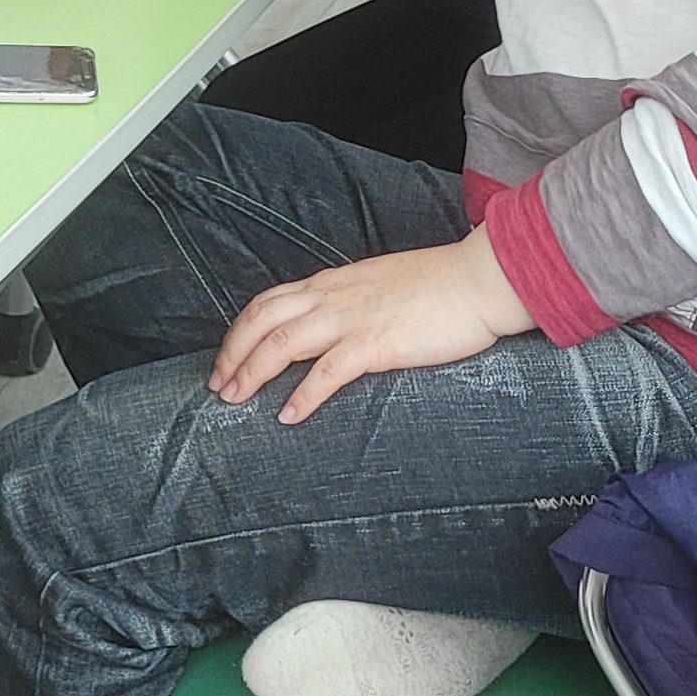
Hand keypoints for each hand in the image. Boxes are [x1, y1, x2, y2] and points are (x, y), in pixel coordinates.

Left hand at [208, 232, 532, 423]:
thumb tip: (332, 325)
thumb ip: (350, 301)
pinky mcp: (376, 343)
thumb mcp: (378, 285)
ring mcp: (352, 319)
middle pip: (262, 320)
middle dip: (233, 353)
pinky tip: (288, 415)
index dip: (240, 331)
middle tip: (218, 385)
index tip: (226, 357)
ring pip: (282, 343)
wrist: (478, 280)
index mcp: (332, 283)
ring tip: (235, 399)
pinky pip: (327, 373)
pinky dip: (302, 396)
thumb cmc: (438, 286)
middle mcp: (332, 296)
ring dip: (252, 372)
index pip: (268, 302)